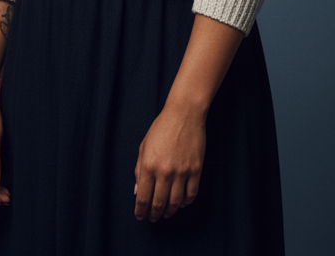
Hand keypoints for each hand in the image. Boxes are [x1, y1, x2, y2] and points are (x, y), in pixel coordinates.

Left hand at [133, 100, 205, 221]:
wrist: (183, 116)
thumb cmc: (160, 129)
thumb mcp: (144, 147)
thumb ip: (140, 169)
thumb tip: (138, 191)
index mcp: (149, 165)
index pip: (144, 196)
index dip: (141, 209)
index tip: (140, 216)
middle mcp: (165, 171)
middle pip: (159, 202)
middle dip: (155, 214)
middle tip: (152, 219)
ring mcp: (182, 172)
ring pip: (176, 202)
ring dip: (169, 211)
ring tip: (165, 213)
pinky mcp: (196, 171)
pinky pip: (191, 194)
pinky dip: (185, 202)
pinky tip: (180, 203)